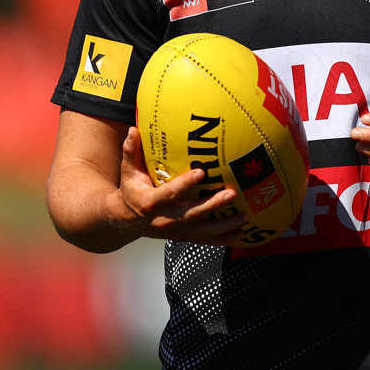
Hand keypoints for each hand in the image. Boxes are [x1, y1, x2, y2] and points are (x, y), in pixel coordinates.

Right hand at [117, 127, 248, 244]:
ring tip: (243, 217)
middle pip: (192, 214)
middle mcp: (164, 220)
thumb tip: (133, 129)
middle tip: (231, 194)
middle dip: (213, 205)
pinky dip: (223, 239)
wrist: (125, 220)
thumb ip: (131, 151)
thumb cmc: (131, 190)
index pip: (170, 193)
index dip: (186, 184)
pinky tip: (240, 233)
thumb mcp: (128, 171)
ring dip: (224, 225)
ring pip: (202, 231)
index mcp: (151, 203)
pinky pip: (204, 241)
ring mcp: (174, 232)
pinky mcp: (182, 237)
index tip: (202, 172)